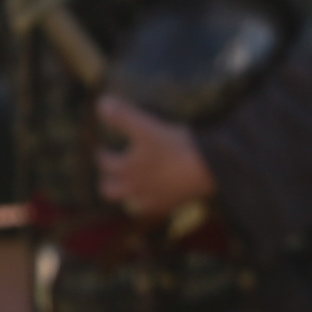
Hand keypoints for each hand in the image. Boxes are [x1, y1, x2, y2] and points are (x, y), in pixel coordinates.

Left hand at [94, 97, 214, 217]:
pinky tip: (159, 192)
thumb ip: (123, 117)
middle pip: (109, 190)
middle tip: (113, 171)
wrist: (210, 170)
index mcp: (125, 168)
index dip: (101, 153)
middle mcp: (135, 188)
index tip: (103, 147)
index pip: (104, 162)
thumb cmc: (176, 148)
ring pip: (131, 203)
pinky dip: (153, 201)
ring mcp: (154, 200)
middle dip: (107, 181)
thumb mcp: (147, 127)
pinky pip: (156, 208)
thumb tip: (101, 103)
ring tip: (133, 185)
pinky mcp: (172, 205)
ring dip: (128, 195)